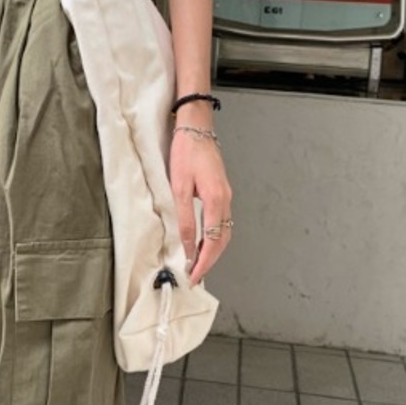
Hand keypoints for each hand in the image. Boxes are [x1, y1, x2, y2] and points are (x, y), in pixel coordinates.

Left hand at [169, 127, 232, 285]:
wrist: (197, 128)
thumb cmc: (186, 153)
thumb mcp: (179, 187)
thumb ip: (184, 218)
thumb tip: (187, 245)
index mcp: (217, 201)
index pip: (212, 242)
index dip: (203, 262)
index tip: (193, 276)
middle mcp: (226, 201)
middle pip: (222, 241)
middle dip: (210, 261)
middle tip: (195, 275)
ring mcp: (226, 196)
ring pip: (224, 232)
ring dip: (212, 251)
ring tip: (197, 263)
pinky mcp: (222, 192)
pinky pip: (221, 222)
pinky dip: (213, 237)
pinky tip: (202, 241)